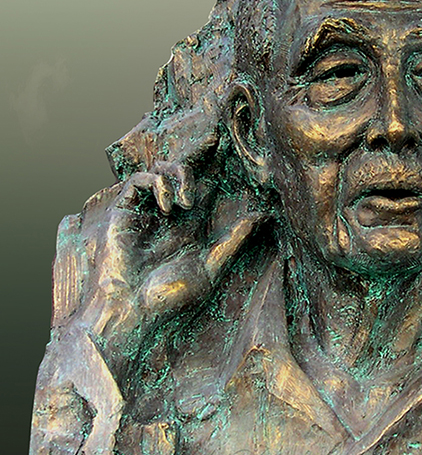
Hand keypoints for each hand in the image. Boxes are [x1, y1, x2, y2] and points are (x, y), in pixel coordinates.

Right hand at [77, 158, 262, 370]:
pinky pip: (139, 180)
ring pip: (162, 170)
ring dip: (179, 174)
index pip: (206, 189)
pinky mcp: (124, 211)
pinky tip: (167, 208)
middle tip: (217, 142)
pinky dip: (157, 185)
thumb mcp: (212, 268)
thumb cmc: (169, 299)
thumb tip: (264, 216)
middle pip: (184, 173)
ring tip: (187, 203)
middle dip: (200, 156)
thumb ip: (235, 240)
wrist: (131, 312)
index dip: (218, 170)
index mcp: (191, 229)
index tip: (236, 149)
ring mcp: (146, 212)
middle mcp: (169, 217)